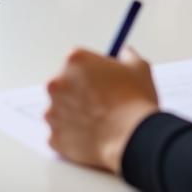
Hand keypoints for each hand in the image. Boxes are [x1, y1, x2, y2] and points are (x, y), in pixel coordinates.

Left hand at [45, 47, 158, 172]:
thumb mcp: (139, 67)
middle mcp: (57, 83)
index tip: (100, 81)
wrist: (132, 137)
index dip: (90, 72)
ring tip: (98, 123)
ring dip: (73, 115)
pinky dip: (72, 137)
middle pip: (63, 84)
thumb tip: (124, 53)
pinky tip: (92, 138)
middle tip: (98, 103)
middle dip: (77, 92)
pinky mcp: (53, 137)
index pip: (76, 61)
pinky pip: (61, 134)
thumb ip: (127, 56)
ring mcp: (52, 111)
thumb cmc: (135, 101)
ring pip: (60, 110)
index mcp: (75, 60)